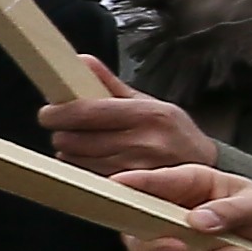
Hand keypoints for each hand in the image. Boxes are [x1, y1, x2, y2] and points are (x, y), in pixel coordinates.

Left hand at [40, 88, 209, 177]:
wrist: (203, 166)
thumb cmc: (172, 132)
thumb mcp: (148, 103)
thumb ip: (110, 85)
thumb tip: (81, 61)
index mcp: (146, 113)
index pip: (85, 111)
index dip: (58, 112)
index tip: (48, 112)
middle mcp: (142, 141)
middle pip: (73, 139)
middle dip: (63, 134)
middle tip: (69, 130)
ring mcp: (136, 168)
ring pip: (76, 160)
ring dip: (72, 153)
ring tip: (85, 147)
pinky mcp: (129, 189)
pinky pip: (87, 177)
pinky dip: (83, 169)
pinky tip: (94, 162)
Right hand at [110, 165, 251, 250]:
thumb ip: (232, 210)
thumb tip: (198, 220)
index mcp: (188, 182)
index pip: (150, 182)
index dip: (128, 185)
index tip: (116, 188)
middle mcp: (171, 209)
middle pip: (138, 232)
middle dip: (157, 246)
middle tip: (182, 249)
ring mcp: (172, 238)